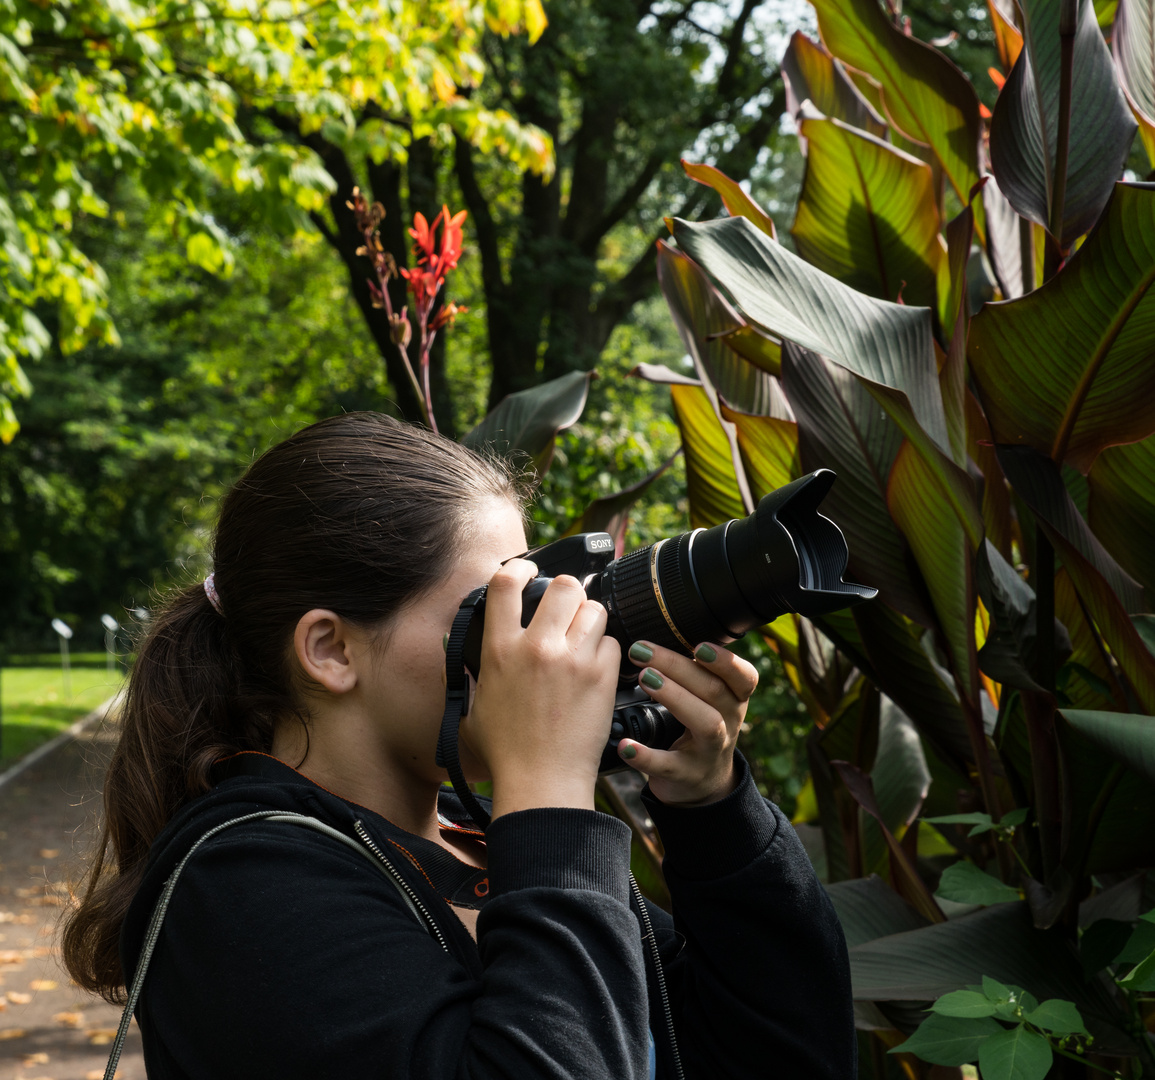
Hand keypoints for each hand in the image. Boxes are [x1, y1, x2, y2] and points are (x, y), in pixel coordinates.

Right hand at [461, 559, 620, 817]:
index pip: (506, 584)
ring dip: (590, 620)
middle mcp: (537, 647)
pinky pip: (612, 643)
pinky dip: (606, 651)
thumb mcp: (473, 706)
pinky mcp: (600, 677)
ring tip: (583, 640)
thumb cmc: (505, 752)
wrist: (541, 781)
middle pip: (563, 586)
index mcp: (500, 650)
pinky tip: (595, 668)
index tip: (528, 570)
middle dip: (568, 592)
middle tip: (567, 608)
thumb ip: (470, 672)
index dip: (519, 568)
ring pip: (594, 610)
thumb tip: (461, 652)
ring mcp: (572, 660)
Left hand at [619, 640, 757, 805]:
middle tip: (642, 651)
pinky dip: (646, 756)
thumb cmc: (698, 727)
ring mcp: (711, 751)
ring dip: (674, 697)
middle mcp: (729, 723)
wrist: (702, 784)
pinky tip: (626, 744)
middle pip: (714, 691)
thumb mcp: (707, 700)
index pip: (745, 677)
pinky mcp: (688, 776)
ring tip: (644, 680)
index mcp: (734, 699)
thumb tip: (654, 632)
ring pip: (705, 723)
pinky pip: (670, 766)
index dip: (726, 661)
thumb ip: (692, 671)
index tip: (699, 646)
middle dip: (679, 667)